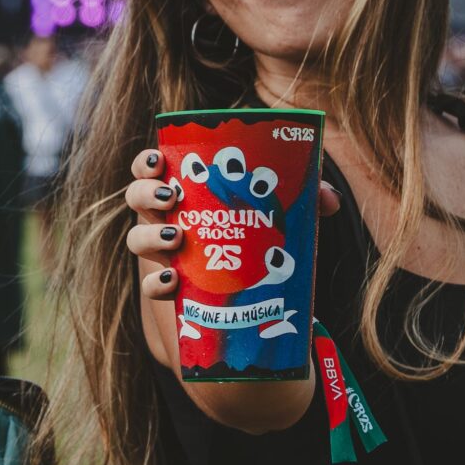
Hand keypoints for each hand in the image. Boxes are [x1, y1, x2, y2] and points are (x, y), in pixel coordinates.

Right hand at [124, 148, 340, 308]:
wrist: (239, 304)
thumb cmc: (251, 244)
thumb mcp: (275, 218)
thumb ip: (302, 202)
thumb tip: (328, 200)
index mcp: (184, 194)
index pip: (151, 168)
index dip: (147, 162)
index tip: (159, 160)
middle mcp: (164, 219)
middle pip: (136, 197)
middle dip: (146, 193)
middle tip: (171, 197)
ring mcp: (162, 254)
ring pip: (136, 238)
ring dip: (151, 235)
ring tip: (178, 239)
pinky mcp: (167, 289)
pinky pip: (149, 286)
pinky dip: (156, 282)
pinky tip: (172, 280)